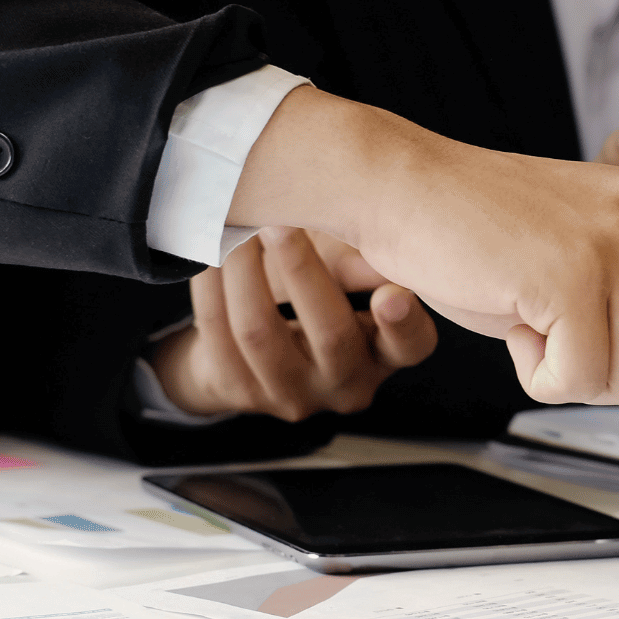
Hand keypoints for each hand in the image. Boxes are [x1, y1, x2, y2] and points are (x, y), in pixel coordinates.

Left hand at [152, 226, 439, 421]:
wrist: (250, 347)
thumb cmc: (310, 295)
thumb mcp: (338, 271)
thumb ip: (351, 258)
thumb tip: (368, 241)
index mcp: (385, 352)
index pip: (410, 345)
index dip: (404, 323)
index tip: (392, 295)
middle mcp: (347, 385)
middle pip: (330, 333)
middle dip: (301, 269)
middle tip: (279, 222)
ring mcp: (292, 396)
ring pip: (260, 332)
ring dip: (243, 270)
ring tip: (235, 229)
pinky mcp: (240, 393)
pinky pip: (217, 331)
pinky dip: (211, 285)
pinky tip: (207, 254)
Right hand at [230, 88, 618, 412]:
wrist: (409, 191)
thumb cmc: (492, 236)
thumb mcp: (589, 264)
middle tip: (583, 353)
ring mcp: (616, 246)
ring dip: (581, 377)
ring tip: (540, 325)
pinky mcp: (571, 277)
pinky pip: (580, 379)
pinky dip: (542, 373)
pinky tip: (517, 326)